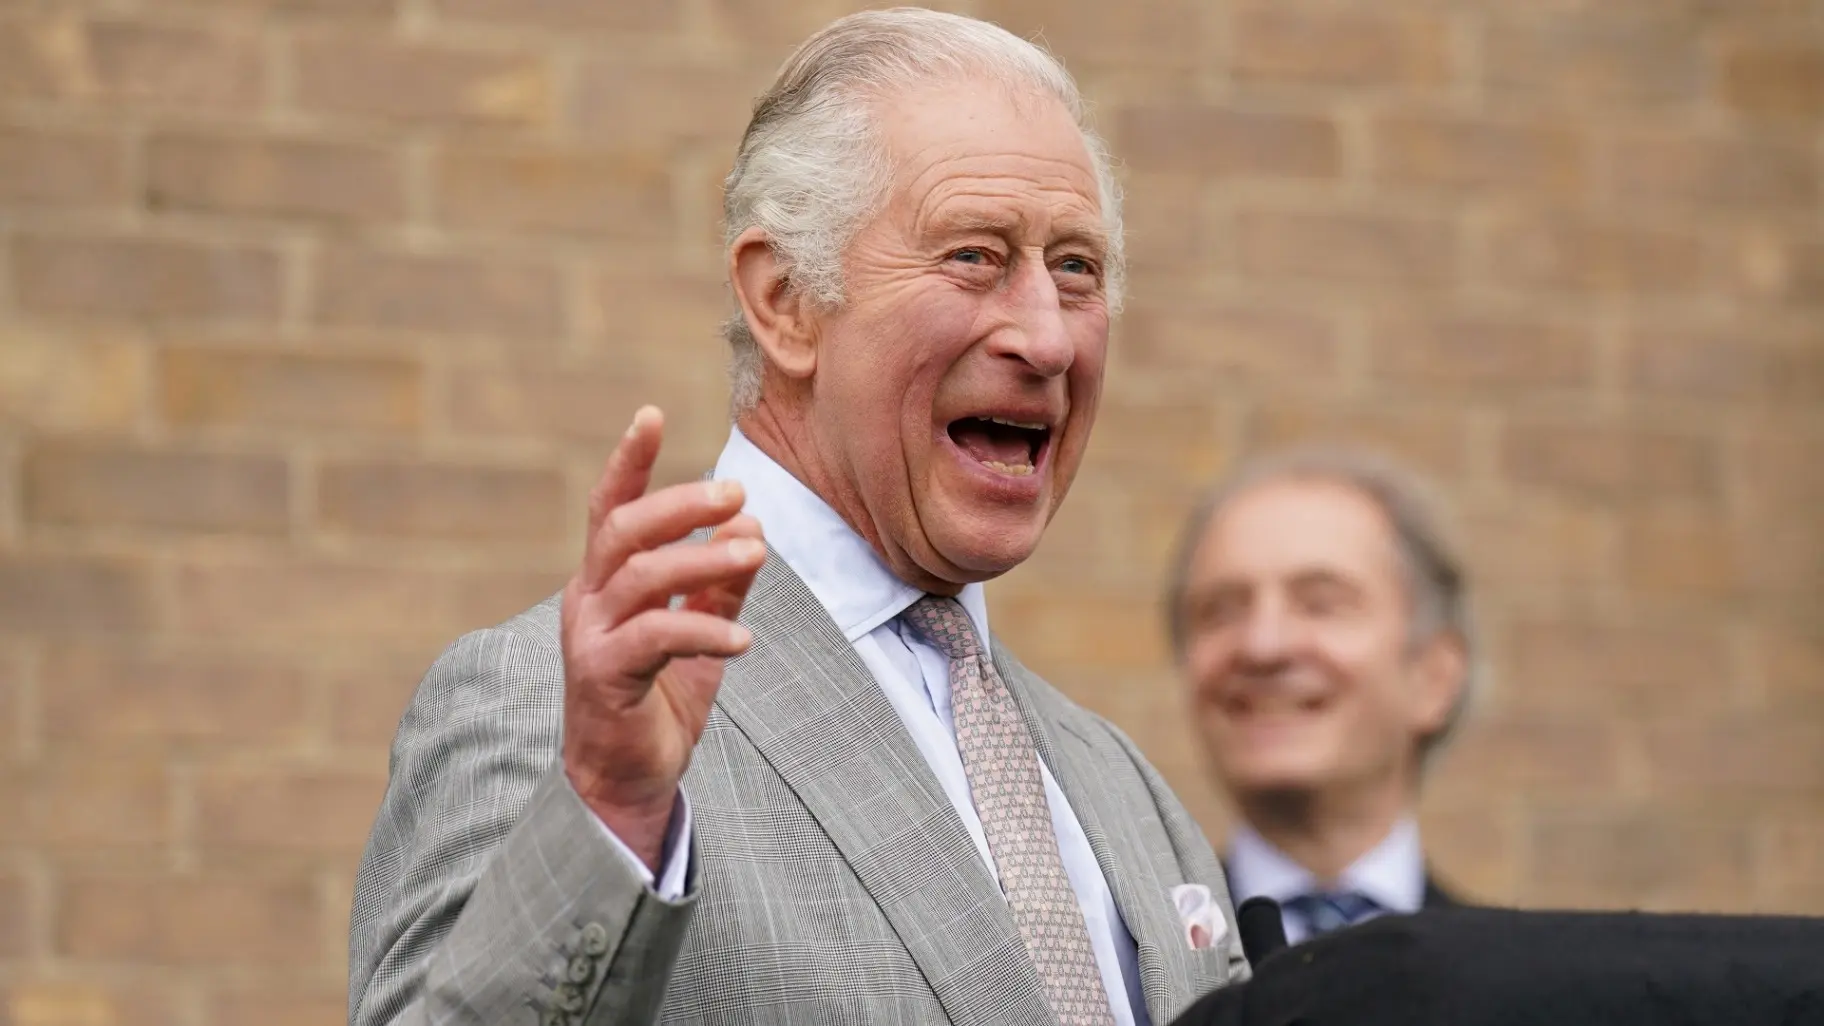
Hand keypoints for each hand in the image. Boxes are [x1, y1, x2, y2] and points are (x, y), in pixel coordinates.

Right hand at [560, 406, 764, 868]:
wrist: (627, 783)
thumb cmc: (658, 703)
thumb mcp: (700, 634)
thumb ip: (720, 586)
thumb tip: (751, 526)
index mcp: (604, 582)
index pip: (610, 509)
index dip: (628, 461)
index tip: (652, 415)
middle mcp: (587, 601)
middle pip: (622, 531)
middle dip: (679, 504)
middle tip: (736, 492)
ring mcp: (590, 640)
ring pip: (641, 579)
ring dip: (702, 560)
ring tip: (757, 551)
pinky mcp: (604, 679)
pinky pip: (656, 640)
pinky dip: (704, 633)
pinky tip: (743, 642)